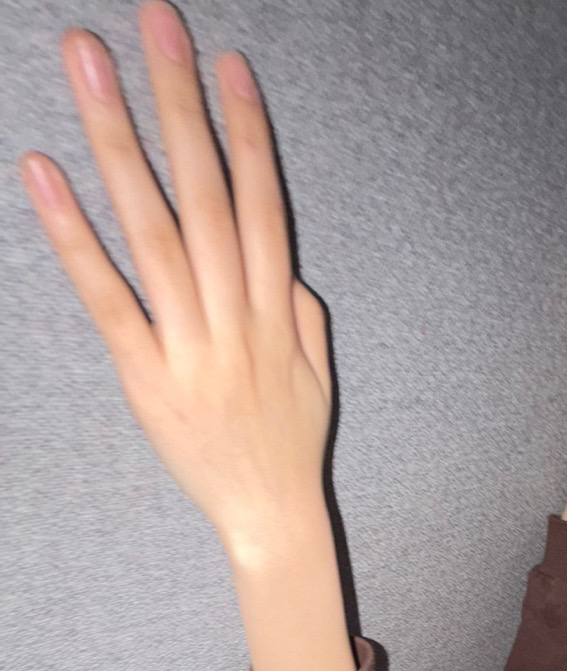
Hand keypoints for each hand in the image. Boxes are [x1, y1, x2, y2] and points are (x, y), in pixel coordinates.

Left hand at [18, 1, 331, 554]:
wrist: (271, 518)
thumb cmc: (290, 444)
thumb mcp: (316, 374)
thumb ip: (299, 311)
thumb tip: (279, 263)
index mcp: (276, 310)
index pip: (261, 203)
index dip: (245, 130)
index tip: (225, 64)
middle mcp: (236, 316)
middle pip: (205, 194)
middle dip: (179, 103)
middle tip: (154, 24)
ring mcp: (190, 344)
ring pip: (153, 229)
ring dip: (120, 142)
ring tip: (89, 66)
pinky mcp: (146, 376)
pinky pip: (109, 298)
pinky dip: (74, 236)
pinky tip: (44, 174)